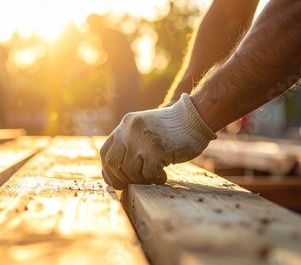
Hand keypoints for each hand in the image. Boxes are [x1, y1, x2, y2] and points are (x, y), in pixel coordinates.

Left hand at [100, 94, 216, 188]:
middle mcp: (130, 130)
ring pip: (129, 170)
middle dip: (120, 178)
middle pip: (112, 162)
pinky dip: (155, 179)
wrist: (195, 117)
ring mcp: (143, 139)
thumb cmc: (171, 129)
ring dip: (140, 180)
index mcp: (125, 125)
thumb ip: (130, 143)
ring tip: (152, 178)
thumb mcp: (144, 129)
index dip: (107, 170)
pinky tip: (162, 176)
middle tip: (133, 184)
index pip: (105, 151)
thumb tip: (114, 174)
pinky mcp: (157, 148)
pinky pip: (148, 174)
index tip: (116, 180)